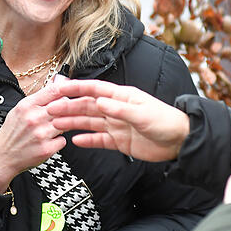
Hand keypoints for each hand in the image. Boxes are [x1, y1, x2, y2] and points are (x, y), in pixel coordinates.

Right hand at [0, 83, 67, 190]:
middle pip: (63, 107)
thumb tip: (56, 87)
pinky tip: (49, 141)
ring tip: (52, 129)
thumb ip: (37, 100)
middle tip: (64, 113)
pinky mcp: (46, 149)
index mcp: (26, 106)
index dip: (67, 88)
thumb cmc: (12, 132)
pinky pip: (63, 140)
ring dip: (63, 126)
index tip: (73, 89)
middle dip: (67, 109)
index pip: (53, 90)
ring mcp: (41, 134)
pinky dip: (58, 140)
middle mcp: (34, 118)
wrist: (2, 156)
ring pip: (66, 124)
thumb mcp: (19, 110)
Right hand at [44, 79, 188, 161]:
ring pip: (90, 123)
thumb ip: (119, 109)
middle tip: (50, 110)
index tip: (59, 89)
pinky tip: (75, 141)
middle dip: (69, 107)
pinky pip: (99, 140)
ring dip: (73, 123)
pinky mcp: (120, 141)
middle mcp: (116, 109)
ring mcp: (117, 125)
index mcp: (121, 97)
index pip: (94, 89)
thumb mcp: (142, 114)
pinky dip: (87, 140)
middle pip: (88, 106)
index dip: (76, 88)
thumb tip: (99, 101)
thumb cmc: (165, 122)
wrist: (180, 142)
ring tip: (56, 124)